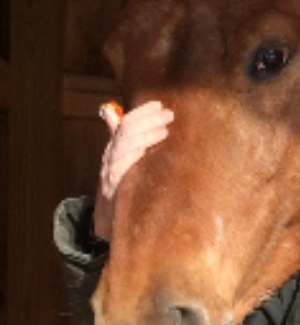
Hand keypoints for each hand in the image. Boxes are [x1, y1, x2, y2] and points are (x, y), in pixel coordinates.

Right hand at [94, 100, 173, 239]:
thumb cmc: (119, 189)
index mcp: (114, 148)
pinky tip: (146, 149)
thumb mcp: (121, 163)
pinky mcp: (113, 185)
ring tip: (164, 130)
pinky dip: (133, 155)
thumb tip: (115, 114)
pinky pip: (121, 166)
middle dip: (148, 119)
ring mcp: (110, 170)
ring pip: (125, 144)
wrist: (106, 220)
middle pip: (126, 130)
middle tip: (168, 114)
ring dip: (145, 135)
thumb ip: (121, 140)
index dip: (142, 112)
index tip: (159, 104)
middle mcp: (110, 156)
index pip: (125, 122)